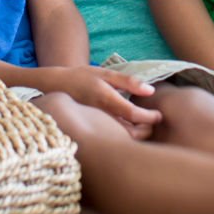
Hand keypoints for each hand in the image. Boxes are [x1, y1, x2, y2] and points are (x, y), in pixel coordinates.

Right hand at [38, 65, 161, 135]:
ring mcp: (96, 126)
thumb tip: (151, 91)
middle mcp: (101, 116)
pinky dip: (127, 138)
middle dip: (147, 130)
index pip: (134, 115)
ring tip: (145, 126)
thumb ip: (128, 81)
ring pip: (123, 140)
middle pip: (131, 133)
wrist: (55, 88)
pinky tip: (130, 129)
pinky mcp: (93, 132)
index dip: (150, 117)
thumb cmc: (82, 78)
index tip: (159, 114)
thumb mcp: (105, 74)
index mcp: (106, 99)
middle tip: (154, 121)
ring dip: (139, 136)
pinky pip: (114, 139)